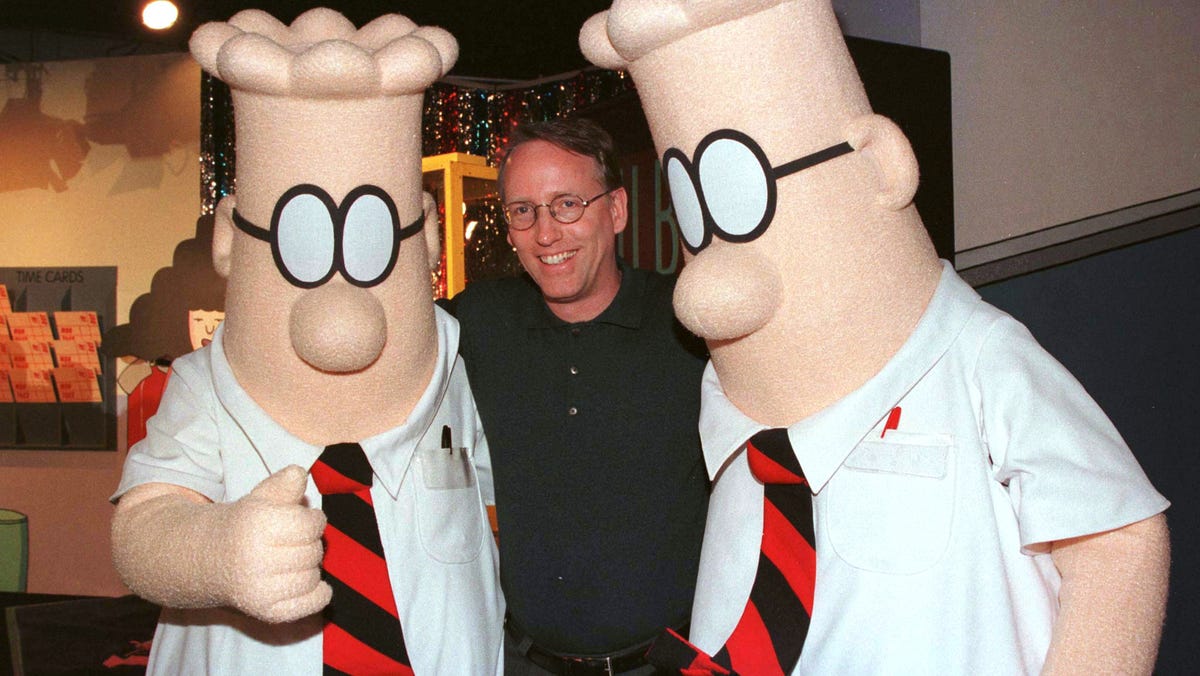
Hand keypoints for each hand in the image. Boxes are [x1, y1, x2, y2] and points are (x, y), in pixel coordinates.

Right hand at [215, 465, 330, 622]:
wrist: (204, 562)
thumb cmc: (241, 525)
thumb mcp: (259, 498)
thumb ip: (283, 484)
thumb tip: (300, 473)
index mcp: (256, 525)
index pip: (311, 524)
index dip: (312, 519)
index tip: (303, 519)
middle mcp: (256, 559)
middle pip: (313, 551)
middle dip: (310, 542)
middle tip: (294, 541)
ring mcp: (260, 589)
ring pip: (313, 576)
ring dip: (310, 566)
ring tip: (292, 559)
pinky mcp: (266, 611)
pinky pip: (311, 603)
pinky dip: (318, 593)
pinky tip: (306, 581)